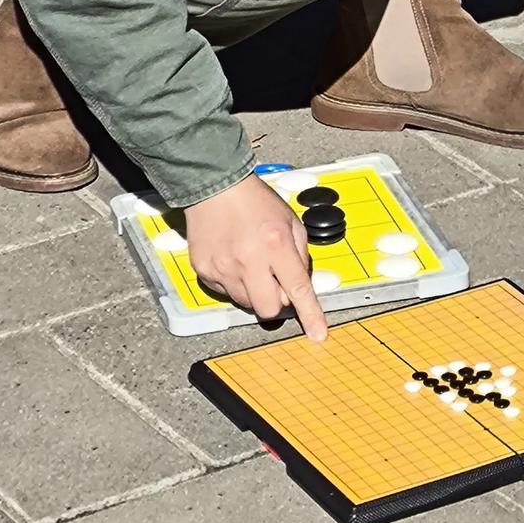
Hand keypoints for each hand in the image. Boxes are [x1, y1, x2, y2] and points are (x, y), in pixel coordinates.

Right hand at [184, 174, 327, 339]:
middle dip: (278, 302)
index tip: (317, 334)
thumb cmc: (255, 201)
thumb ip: (299, 255)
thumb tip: (300, 285)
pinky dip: (234, 282)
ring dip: (255, 291)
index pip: (298, 289)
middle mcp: (249, 260)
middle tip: (276, 281)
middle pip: (269, 309)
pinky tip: (234, 259)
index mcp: (276, 244)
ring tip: (252, 262)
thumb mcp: (291, 221)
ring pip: (247, 303)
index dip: (310, 314)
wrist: (216, 188)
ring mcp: (224, 269)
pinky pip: (225, 293)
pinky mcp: (205, 272)